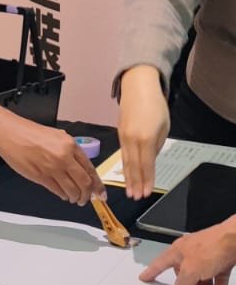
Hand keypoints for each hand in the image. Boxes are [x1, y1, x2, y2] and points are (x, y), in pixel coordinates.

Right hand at [0, 99, 101, 203]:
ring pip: (71, 189)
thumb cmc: (30, 133)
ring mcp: (52, 168)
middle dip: (87, 194)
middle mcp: (64, 157)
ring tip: (74, 199)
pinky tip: (63, 195)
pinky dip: (62, 195)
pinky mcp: (40, 176)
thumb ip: (70, 152)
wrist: (10, 133)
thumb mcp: (57, 136)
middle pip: (84, 183)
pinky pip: (57, 190)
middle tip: (86, 199)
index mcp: (71, 145)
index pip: (90, 169)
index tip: (100, 193)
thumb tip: (80, 169)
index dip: (97, 184)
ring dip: (75, 197)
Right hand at [117, 65, 169, 199]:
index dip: (146, 180)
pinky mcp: (120, 134)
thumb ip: (156, 145)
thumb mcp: (163, 127)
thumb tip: (151, 158)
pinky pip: (122, 154)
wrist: (137, 87)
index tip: (146, 193)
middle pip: (133, 166)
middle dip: (135, 183)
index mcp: (145, 138)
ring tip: (129, 191)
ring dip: (128, 178)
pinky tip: (125, 174)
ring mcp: (123, 137)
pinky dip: (124, 166)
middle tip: (135, 198)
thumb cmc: (155, 105)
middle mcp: (132, 140)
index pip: (146, 164)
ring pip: (125, 162)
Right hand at [140, 217, 235, 284]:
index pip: (159, 264)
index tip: (144, 277)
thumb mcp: (191, 270)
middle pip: (184, 275)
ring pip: (201, 278)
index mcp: (178, 251)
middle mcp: (191, 253)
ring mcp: (207, 256)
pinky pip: (215, 277)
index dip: (151, 272)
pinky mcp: (221, 260)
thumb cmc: (214, 245)